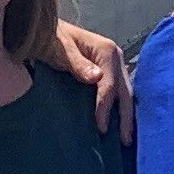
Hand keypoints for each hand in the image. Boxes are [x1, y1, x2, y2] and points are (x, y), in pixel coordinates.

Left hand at [46, 19, 134, 138]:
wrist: (47, 32)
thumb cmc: (52, 40)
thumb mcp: (62, 50)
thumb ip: (78, 64)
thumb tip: (98, 78)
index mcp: (107, 51)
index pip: (110, 85)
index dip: (106, 107)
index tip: (101, 128)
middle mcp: (116, 57)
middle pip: (125, 91)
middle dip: (126, 117)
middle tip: (125, 141)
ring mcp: (115, 64)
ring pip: (125, 92)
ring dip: (126, 114)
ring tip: (125, 137)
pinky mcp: (109, 71)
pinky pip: (118, 91)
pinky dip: (120, 107)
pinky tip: (118, 122)